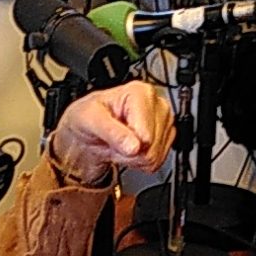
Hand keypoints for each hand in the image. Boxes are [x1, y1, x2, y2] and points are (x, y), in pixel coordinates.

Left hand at [50, 82, 175, 184]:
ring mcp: (164, 121)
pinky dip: (140, 160)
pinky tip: (131, 146)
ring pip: (154, 157)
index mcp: (140, 93)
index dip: (126, 143)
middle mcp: (156, 104)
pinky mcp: (166, 137)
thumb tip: (134, 146)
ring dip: (133, 157)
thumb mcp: (90, 120)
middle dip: (130, 152)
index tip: (114, 136)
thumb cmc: (88, 118)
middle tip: (115, 140)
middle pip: (151, 148)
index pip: (145, 135)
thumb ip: (111, 132)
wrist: (90, 129)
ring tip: (121, 142)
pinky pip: (157, 162)